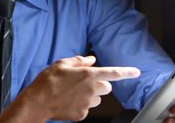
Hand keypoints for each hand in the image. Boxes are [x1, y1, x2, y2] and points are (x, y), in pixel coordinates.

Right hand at [0, 55, 139, 121]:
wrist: (38, 101)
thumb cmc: (48, 81)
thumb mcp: (61, 64)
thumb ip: (79, 61)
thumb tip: (91, 60)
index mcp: (87, 75)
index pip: (113, 73)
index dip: (127, 72)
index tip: (136, 72)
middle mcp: (90, 89)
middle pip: (107, 88)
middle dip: (100, 85)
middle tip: (85, 83)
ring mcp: (87, 103)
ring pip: (97, 99)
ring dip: (90, 95)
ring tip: (73, 93)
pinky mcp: (82, 114)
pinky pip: (87, 108)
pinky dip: (81, 105)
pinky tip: (69, 101)